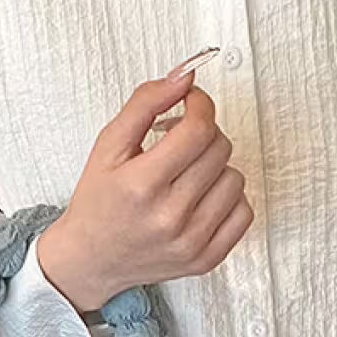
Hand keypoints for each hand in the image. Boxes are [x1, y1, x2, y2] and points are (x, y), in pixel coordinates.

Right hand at [36, 71, 253, 311]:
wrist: (92, 259)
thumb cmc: (99, 203)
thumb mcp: (108, 146)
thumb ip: (144, 104)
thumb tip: (184, 76)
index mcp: (142, 185)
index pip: (198, 129)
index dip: (200, 105)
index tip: (191, 103)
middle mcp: (169, 217)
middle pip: (219, 149)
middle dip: (202, 135)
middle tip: (179, 142)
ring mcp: (190, 242)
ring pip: (235, 178)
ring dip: (215, 168)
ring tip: (187, 175)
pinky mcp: (205, 259)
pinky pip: (244, 212)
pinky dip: (227, 199)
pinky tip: (202, 198)